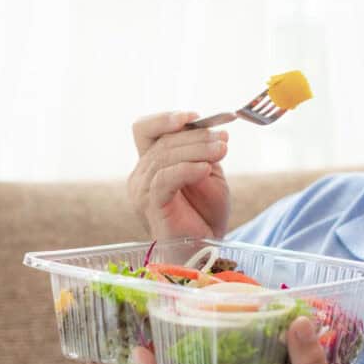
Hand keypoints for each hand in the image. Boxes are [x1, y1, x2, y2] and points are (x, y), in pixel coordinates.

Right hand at [127, 111, 230, 239]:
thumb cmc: (205, 213)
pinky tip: (206, 169)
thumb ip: (206, 153)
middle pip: (161, 140)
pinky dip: (187, 169)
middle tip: (222, 139)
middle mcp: (141, 173)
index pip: (145, 129)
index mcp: (151, 162)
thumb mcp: (209, 174)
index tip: (196, 117)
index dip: (166, 118)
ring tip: (221, 151)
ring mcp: (142, 190)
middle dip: (195, 136)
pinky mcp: (150, 205)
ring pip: (164, 156)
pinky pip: (165, 178)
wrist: (206, 246)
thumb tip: (217, 133)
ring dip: (196, 150)